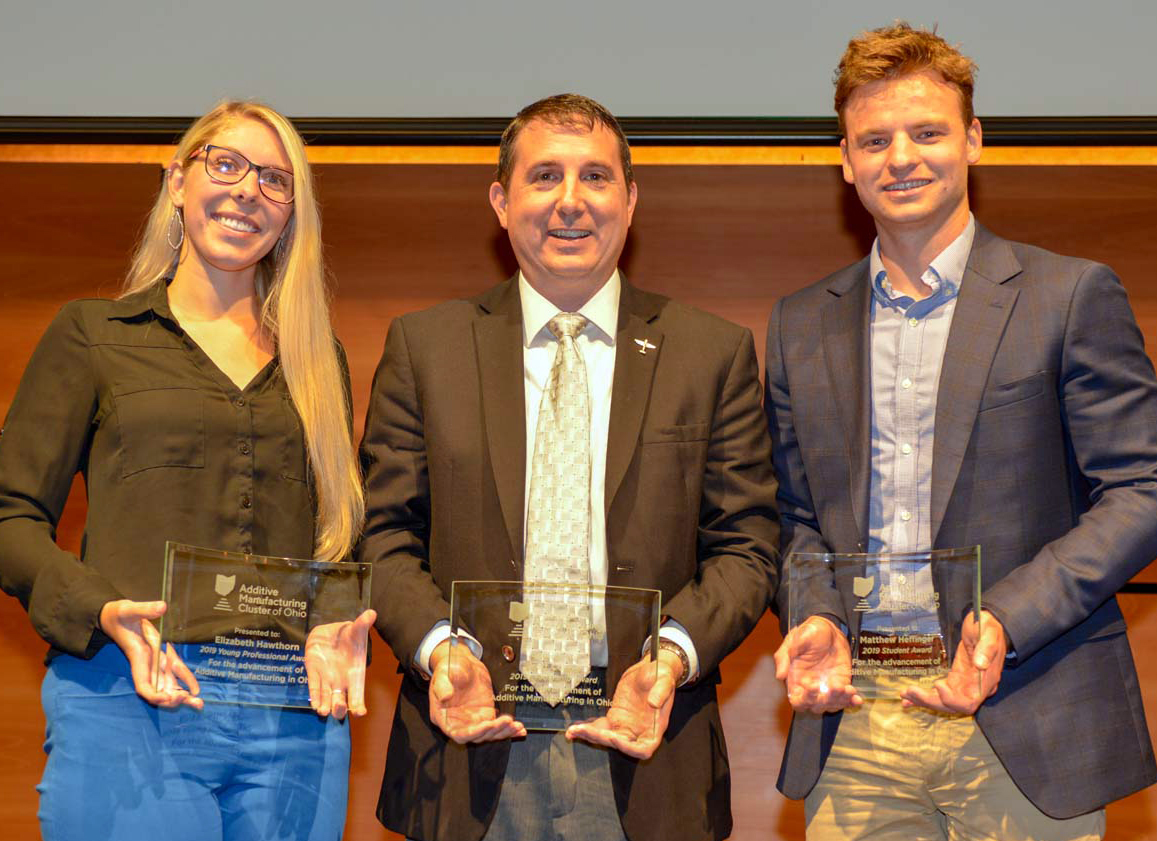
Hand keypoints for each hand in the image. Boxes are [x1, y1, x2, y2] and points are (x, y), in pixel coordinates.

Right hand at [99, 599, 202, 709]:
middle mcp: (147, 665)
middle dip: (172, 699)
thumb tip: (162, 607)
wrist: (116, 616)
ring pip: (169, 684)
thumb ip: (144, 609)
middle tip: (189, 699)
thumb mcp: (129, 609)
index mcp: (138, 658)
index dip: (153, 694)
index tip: (166, 697)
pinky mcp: (161, 656)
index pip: (143, 685)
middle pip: (159, 689)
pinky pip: (174, 671)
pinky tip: (196, 690)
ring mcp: (154, 662)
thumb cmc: (119, 615)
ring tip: (199, 705)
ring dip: (183, 696)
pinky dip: (184, 681)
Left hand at [305, 609, 376, 719]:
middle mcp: (342, 681)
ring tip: (323, 711)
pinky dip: (315, 697)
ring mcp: (328, 680)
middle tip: (338, 707)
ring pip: (327, 699)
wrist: (331, 633)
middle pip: (342, 701)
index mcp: (355, 673)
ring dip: (325, 706)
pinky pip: (315, 689)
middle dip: (340, 708)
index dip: (359, 703)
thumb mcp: (356, 628)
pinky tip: (315, 706)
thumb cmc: (348, 635)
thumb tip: (371, 613)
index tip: (359, 712)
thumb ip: (363, 623)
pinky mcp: (315, 674)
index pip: (358, 692)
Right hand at [429, 639, 524, 742]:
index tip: (487, 725)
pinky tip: (519, 730)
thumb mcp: (443, 674)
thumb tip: (444, 696)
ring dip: (503, 731)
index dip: (473, 733)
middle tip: (506, 721)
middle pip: (477, 736)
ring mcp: (473, 720)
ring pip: (489, 734)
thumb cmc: (449, 668)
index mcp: (444, 717)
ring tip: (516, 726)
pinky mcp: (485, 715)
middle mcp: (459, 723)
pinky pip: (497, 726)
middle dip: (493, 731)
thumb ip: (442, 686)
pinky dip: (508, 730)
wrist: (462, 662)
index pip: (458, 733)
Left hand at [565, 649, 681, 758]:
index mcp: (655, 728)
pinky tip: (575, 728)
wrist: (652, 670)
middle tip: (585, 730)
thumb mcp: (665, 680)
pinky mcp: (615, 717)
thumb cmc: (662, 676)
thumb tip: (654, 702)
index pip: (643, 749)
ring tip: (574, 730)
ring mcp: (626, 725)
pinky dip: (588, 728)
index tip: (614, 737)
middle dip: (601, 738)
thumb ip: (662, 691)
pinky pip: (600, 727)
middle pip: (619, 744)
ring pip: (606, 737)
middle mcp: (639, 731)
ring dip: (590, 735)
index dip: (628, 748)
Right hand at [774, 615, 861, 712]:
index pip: (798, 701)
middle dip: (826, 701)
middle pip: (816, 706)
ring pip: (832, 705)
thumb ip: (784, 657)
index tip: (814, 686)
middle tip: (835, 688)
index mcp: (796, 680)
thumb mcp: (793, 640)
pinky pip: (846, 698)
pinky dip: (852, 701)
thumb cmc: (807, 633)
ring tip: (848, 689)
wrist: (828, 628)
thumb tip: (780, 676)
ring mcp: (827, 687)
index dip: (805, 699)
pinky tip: (857, 699)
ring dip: (840, 701)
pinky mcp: (841, 683)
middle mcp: (811, 688)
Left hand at [901, 610, 1006, 713]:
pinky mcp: (955, 680)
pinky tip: (909, 698)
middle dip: (930, 701)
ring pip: (944, 702)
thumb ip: (987, 649)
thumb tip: (981, 664)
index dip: (952, 700)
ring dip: (924, 700)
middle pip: (952, 705)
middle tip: (909, 691)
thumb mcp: (989, 633)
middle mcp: (975, 687)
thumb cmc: (988, 627)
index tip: (938, 685)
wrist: (985, 624)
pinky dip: (925, 697)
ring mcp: (965, 685)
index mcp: (986, 680)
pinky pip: (941, 693)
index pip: (969, 702)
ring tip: (904, 694)